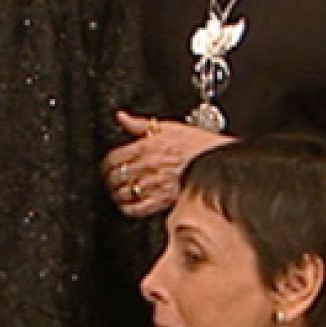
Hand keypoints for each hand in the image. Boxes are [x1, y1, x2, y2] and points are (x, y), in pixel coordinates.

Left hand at [101, 112, 227, 217]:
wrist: (218, 160)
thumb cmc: (196, 143)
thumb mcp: (167, 127)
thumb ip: (140, 124)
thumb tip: (122, 117)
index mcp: (146, 147)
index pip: (114, 158)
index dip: (107, 164)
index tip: (107, 167)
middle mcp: (147, 166)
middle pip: (117, 176)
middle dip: (111, 179)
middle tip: (111, 181)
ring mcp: (155, 184)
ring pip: (125, 192)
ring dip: (118, 194)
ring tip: (119, 193)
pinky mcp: (164, 200)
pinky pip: (139, 209)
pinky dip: (129, 209)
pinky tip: (128, 207)